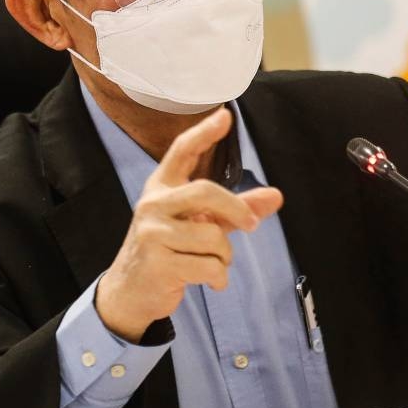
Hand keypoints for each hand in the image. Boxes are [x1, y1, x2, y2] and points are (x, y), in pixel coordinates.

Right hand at [95, 107, 282, 341]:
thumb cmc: (169, 250)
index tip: (225, 116)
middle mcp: (153, 204)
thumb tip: (277, 196)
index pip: (183, 152)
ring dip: (224, 257)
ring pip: (213, 237)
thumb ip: (235, 210)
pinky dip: (218, 278)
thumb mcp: (200, 224)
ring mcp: (152, 233)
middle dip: (237, 209)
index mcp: (162, 188)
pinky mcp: (158, 263)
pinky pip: (209, 266)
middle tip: (252, 226)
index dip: (204, 133)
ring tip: (212, 263)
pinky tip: (208, 281)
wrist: (130, 291)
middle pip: (206, 191)